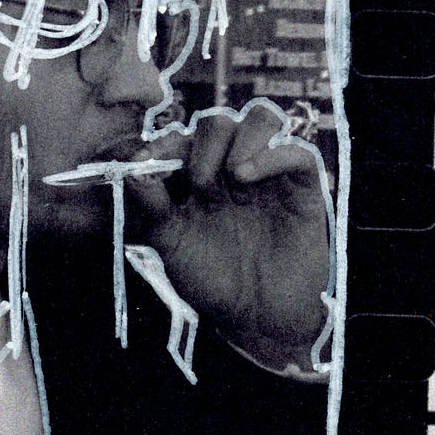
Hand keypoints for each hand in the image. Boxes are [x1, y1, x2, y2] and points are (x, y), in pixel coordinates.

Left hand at [126, 102, 332, 370]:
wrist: (258, 317)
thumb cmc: (212, 281)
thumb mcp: (169, 246)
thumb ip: (149, 208)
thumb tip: (132, 170)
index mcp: (197, 176)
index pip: (181, 136)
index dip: (164, 143)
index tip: (149, 163)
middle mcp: (232, 167)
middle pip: (218, 122)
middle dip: (203, 146)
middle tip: (200, 184)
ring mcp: (268, 173)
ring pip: (261, 118)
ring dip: (239, 138)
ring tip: (230, 176)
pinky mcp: (302, 186)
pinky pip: (297, 151)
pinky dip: (271, 154)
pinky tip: (247, 176)